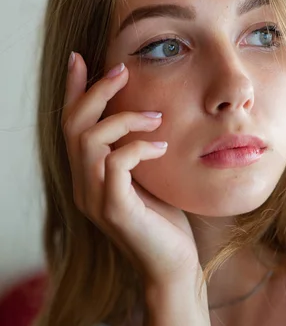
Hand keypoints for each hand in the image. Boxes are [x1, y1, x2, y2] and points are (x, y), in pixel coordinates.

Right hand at [62, 53, 200, 291]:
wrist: (173, 267)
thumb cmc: (165, 222)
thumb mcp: (147, 179)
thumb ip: (135, 153)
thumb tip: (148, 114)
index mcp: (88, 177)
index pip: (71, 126)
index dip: (73, 91)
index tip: (80, 58)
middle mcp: (83, 186)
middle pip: (73, 126)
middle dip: (96, 92)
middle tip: (123, 71)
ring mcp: (94, 199)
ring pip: (89, 141)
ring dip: (124, 119)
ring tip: (157, 117)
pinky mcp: (114, 210)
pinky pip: (116, 163)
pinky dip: (138, 147)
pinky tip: (162, 148)